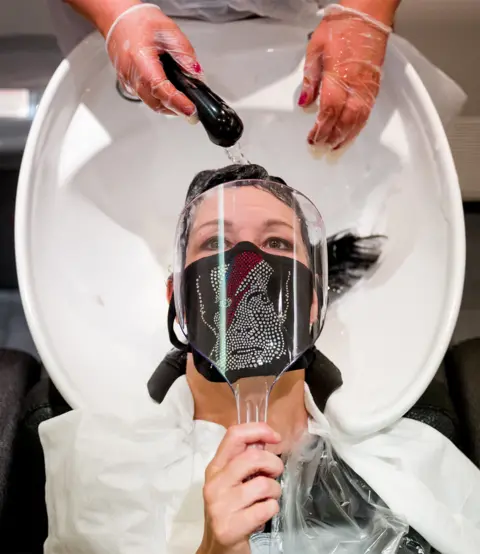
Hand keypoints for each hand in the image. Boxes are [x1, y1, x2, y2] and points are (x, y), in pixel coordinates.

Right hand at [105, 3, 201, 118]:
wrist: (118, 19)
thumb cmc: (139, 22)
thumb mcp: (169, 30)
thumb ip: (184, 53)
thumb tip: (195, 73)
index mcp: (140, 57)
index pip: (160, 88)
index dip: (177, 102)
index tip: (190, 110)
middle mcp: (131, 73)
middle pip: (155, 102)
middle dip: (176, 109)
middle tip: (192, 110)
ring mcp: (127, 81)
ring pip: (151, 103)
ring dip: (168, 107)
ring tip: (183, 103)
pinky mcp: (127, 84)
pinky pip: (145, 98)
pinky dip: (159, 100)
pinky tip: (169, 94)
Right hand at [197, 423, 283, 553]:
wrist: (217, 548)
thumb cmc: (229, 509)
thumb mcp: (231, 480)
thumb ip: (244, 459)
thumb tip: (265, 437)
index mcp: (215, 467)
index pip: (234, 435)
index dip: (258, 430)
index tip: (275, 437)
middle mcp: (215, 483)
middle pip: (253, 457)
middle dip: (273, 463)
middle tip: (275, 473)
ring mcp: (220, 506)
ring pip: (263, 485)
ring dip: (275, 490)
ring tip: (269, 497)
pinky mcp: (230, 527)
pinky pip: (266, 508)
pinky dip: (273, 508)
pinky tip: (264, 512)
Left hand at [299, 3, 392, 150]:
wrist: (368, 13)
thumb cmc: (342, 27)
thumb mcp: (315, 49)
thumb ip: (310, 78)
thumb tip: (305, 102)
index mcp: (339, 77)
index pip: (329, 112)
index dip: (321, 129)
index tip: (312, 139)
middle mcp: (356, 85)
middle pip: (344, 120)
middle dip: (332, 137)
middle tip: (321, 148)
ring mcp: (368, 87)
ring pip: (358, 119)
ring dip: (346, 136)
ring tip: (335, 147)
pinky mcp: (375, 85)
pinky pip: (367, 112)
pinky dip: (358, 126)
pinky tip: (351, 132)